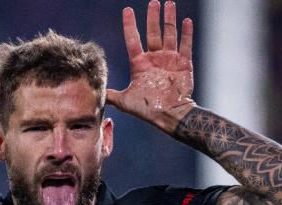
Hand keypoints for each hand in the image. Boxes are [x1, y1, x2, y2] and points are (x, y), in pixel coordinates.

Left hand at [107, 1, 195, 133]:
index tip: (127, 10)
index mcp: (140, 64)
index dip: (130, 25)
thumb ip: (111, 94)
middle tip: (153, 2)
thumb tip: (95, 93)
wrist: (169, 116)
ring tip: (169, 3)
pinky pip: (185, 45)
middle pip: (153, 32)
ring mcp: (169, 60)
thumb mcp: (124, 101)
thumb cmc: (147, 109)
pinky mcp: (184, 64)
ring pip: (169, 34)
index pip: (133, 40)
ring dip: (169, 19)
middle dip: (152, 17)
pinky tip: (186, 20)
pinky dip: (186, 33)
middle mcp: (154, 59)